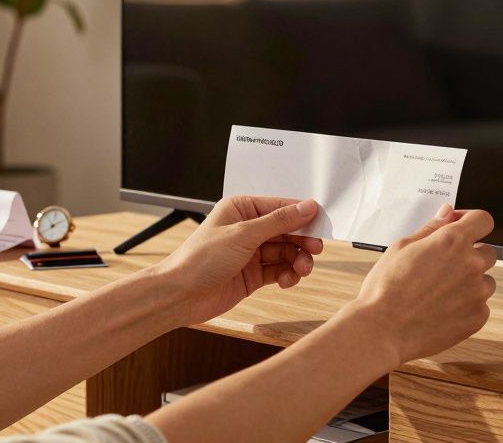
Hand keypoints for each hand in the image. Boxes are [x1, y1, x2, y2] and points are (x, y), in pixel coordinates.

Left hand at [155, 195, 323, 325]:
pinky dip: (288, 274)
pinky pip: (280, 270)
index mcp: (241, 209)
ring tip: (301, 269)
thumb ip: (278, 222)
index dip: (302, 215)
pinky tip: (287, 280)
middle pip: (287, 230)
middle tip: (315, 249)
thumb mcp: (243, 235)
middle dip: (302, 240)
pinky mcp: (253, 274)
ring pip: (286, 252)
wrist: (181, 295)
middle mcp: (247, 228)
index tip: (322, 222)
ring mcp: (251, 252)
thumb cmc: (199, 259)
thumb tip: (305, 208)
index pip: (280, 207)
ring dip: (298, 260)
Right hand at [343, 205, 496, 366]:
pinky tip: (441, 309)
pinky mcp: (477, 318)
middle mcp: (471, 264)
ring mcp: (477, 293)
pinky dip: (467, 306)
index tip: (460, 228)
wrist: (382, 330)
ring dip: (470, 282)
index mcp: (452, 241)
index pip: (483, 220)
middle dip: (470, 255)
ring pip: (485, 281)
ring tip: (439, 292)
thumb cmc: (386, 288)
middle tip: (443, 266)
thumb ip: (431, 228)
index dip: (472, 221)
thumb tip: (448, 213)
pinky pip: (481, 306)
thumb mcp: (402, 247)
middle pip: (488, 252)